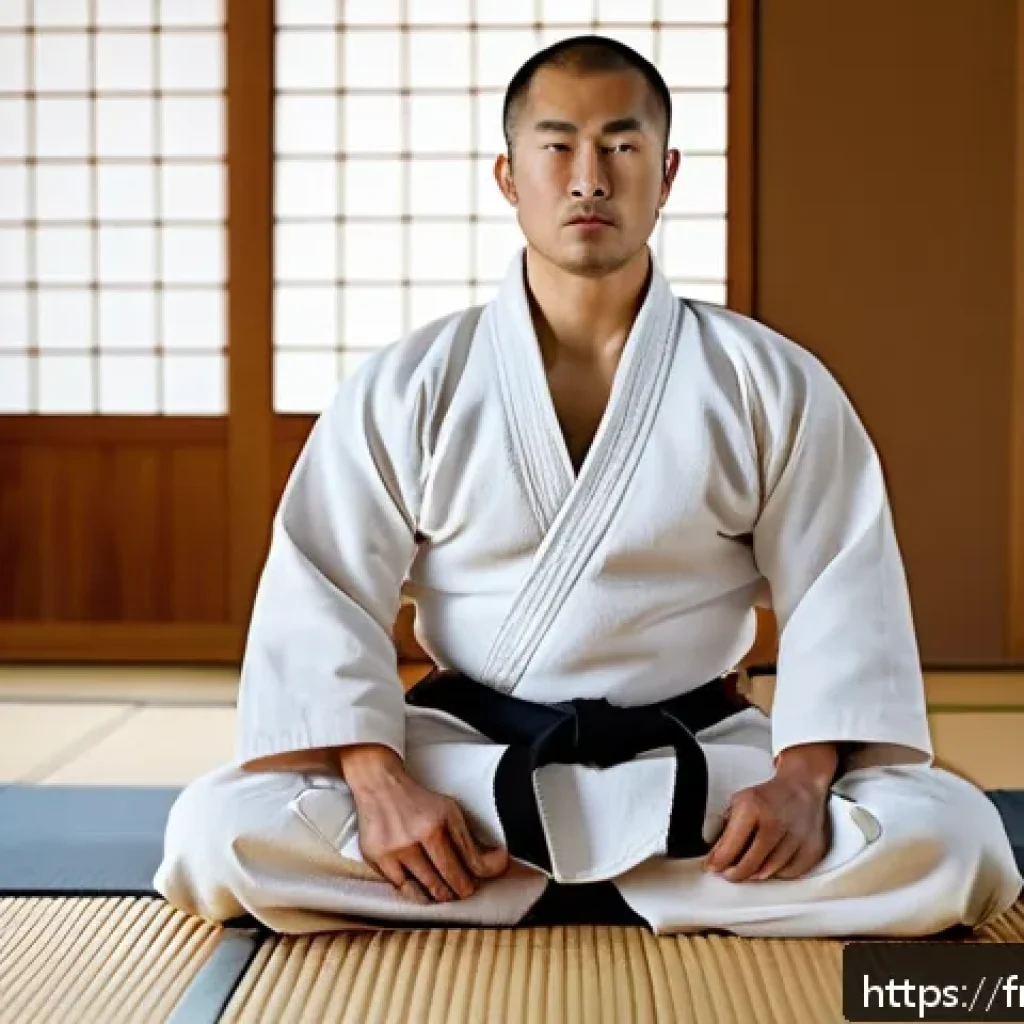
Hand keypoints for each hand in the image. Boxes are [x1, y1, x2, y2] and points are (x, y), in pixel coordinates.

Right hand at [339, 744, 509, 903]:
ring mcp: (398, 848)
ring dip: (442, 894)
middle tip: (465, 889)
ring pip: (429, 888)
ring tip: (446, 891)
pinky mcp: (378, 857)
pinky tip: (423, 891)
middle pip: (452, 879)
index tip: (490, 874)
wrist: (380, 785)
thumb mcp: (448, 810)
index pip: (473, 860)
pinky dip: (417, 893)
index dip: (488, 871)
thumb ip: (467, 839)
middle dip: (462, 888)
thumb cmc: (417, 801)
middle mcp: (421, 833)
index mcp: (442, 819)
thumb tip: (495, 863)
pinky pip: (403, 888)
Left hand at [704, 745, 835, 881]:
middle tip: (728, 874)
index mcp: (752, 808)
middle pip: (750, 865)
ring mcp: (796, 837)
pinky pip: (790, 873)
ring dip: (756, 874)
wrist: (802, 786)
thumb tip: (715, 856)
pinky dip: (778, 873)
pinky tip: (771, 864)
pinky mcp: (812, 848)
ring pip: (770, 872)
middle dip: (735, 874)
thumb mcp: (740, 802)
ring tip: (748, 868)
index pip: (730, 847)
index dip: (718, 862)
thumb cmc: (768, 796)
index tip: (713, 867)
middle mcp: (775, 823)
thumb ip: (726, 829)